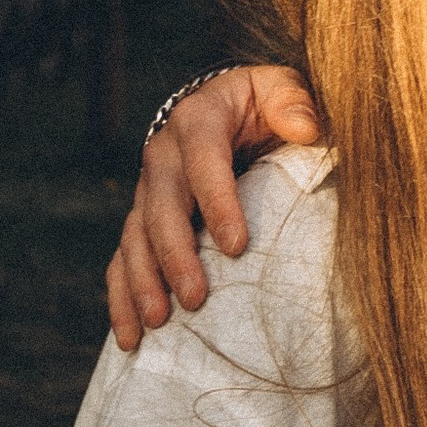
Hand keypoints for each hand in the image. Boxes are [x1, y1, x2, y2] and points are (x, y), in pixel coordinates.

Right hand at [104, 63, 325, 343]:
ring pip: (134, 237)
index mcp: (199, 119)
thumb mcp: (280, 89)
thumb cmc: (264, 106)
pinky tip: (131, 337)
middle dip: (175, 255)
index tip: (236, 246)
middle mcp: (163, 154)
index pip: (204, 160)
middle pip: (162, 206)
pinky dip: (122, 298)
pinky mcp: (142, 221)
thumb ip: (292, 102)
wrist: (227, 111)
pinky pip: (122, 260)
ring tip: (158, 322)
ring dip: (142, 281)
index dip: (217, 202)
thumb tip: (305, 128)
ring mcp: (148, 190)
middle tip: (196, 298)